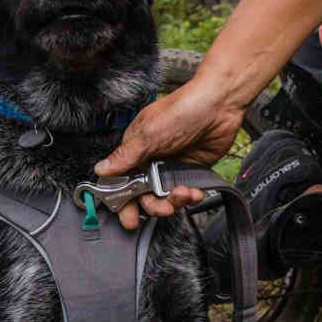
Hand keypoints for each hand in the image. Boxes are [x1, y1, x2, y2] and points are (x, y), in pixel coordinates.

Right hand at [95, 77, 244, 228]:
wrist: (220, 105)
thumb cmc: (182, 110)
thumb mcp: (149, 134)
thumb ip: (126, 156)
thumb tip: (101, 170)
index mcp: (135, 151)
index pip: (122, 182)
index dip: (123, 201)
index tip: (129, 217)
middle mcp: (151, 161)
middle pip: (144, 196)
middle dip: (152, 207)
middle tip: (163, 209)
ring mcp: (172, 167)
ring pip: (166, 197)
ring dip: (174, 202)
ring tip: (184, 194)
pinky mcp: (191, 171)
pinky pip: (187, 193)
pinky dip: (191, 197)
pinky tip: (196, 192)